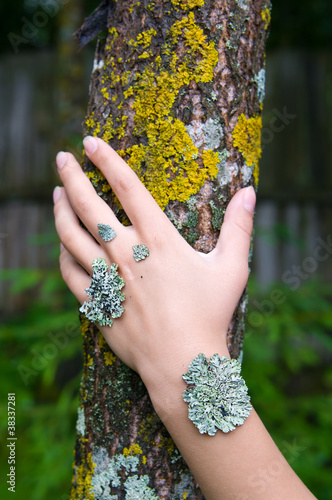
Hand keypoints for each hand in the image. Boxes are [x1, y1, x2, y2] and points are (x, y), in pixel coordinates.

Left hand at [53, 136, 254, 391]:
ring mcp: (108, 278)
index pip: (126, 186)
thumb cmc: (210, 314)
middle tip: (61, 158)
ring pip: (71, 236)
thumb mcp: (232, 268)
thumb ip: (239, 227)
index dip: (106, 159)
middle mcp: (126, 253)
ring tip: (56, 193)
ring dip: (60, 210)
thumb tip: (250, 191)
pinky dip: (63, 253)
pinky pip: (69, 271)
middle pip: (88, 205)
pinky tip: (62, 244)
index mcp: (157, 239)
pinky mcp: (97, 303)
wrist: (182, 364)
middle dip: (71, 176)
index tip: (90, 142)